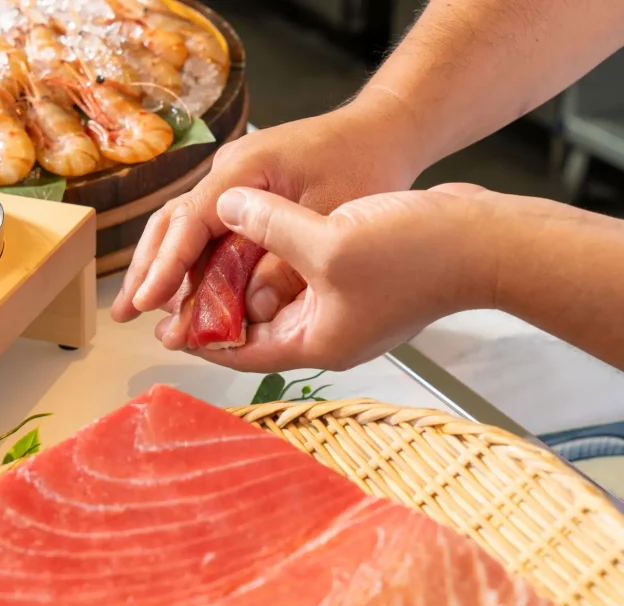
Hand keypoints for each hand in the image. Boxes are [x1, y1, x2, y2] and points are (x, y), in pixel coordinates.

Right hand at [111, 91, 423, 325]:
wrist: (384, 128)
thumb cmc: (365, 164)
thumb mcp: (331, 221)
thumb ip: (286, 266)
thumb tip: (250, 311)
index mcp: (244, 170)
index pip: (189, 223)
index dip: (165, 268)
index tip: (144, 302)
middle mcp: (228, 171)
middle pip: (172, 223)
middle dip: (147, 270)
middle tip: (124, 312)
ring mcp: (233, 179)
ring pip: (184, 226)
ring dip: (162, 266)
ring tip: (141, 304)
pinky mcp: (245, 191)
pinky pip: (208, 228)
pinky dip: (191, 258)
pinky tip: (181, 286)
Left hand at [154, 183, 501, 372]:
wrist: (485, 242)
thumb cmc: (413, 256)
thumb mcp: (326, 240)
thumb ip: (268, 226)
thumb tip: (226, 207)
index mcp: (316, 343)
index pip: (239, 352)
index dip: (200, 336)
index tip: (166, 320)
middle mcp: (328, 333)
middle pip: (254, 328)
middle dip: (216, 307)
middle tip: (179, 286)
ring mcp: (346, 309)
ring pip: (278, 298)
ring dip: (245, 278)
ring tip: (208, 256)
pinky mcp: (360, 281)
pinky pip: (304, 276)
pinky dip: (277, 260)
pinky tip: (257, 234)